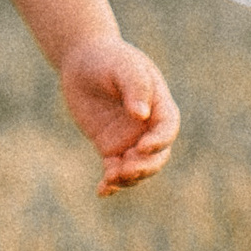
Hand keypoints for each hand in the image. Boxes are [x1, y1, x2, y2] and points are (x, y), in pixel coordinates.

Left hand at [60, 36, 177, 194]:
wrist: (82, 61)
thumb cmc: (108, 59)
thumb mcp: (122, 66)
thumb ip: (134, 87)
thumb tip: (141, 115)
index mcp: (159, 105)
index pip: (168, 128)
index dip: (159, 141)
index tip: (141, 146)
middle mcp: (148, 126)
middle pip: (158, 155)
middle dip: (146, 166)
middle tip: (127, 169)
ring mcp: (130, 139)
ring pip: (138, 167)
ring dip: (129, 177)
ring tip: (111, 179)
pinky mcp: (110, 147)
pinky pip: (115, 170)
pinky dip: (111, 183)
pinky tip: (102, 191)